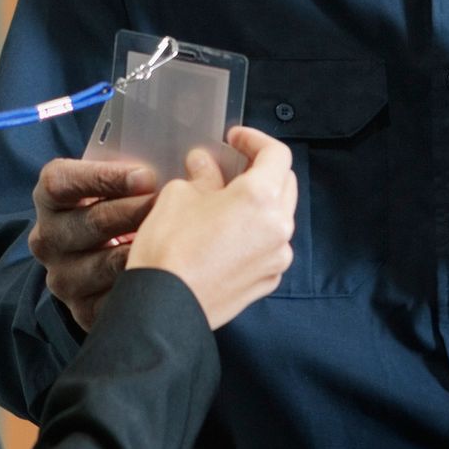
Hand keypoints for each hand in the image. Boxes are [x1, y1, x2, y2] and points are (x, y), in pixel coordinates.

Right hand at [27, 158, 158, 330]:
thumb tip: (189, 162)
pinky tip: (164, 273)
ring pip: (104, 264)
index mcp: (50, 198)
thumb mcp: (114, 185)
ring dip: (142, 251)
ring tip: (173, 240)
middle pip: (89, 222)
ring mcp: (62, 277)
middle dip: (134, 211)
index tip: (146, 175)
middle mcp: (47, 238)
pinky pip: (114, 299)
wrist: (100, 257)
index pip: (61, 182)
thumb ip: (135, 172)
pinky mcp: (82, 309)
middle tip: (170, 204)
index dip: (103, 177)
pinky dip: (141, 284)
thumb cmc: (115, 206)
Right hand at [125, 126, 296, 329]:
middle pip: (284, 184)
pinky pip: (270, 247)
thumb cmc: (169, 251)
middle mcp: (278, 227)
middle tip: (231, 167)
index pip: (276, 155)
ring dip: (259, 204)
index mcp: (260, 198)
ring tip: (224, 203)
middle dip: (261, 170)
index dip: (255, 140)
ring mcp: (276, 257)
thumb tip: (206, 166)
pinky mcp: (268, 281)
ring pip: (278, 217)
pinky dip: (255, 234)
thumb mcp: (178, 196)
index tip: (235, 139)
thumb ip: (202, 176)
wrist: (163, 308)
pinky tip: (226, 235)